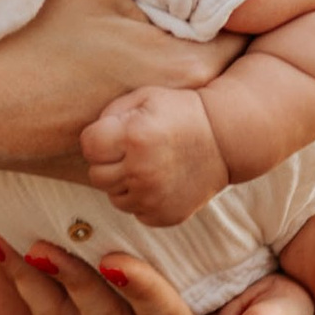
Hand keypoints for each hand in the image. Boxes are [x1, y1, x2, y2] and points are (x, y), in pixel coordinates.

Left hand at [79, 83, 230, 224]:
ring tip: (147, 165)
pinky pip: (136, 212)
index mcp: (134, 137)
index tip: (115, 134)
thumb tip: (91, 139)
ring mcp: (154, 198)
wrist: (225, 140)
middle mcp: (141, 171)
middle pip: (97, 175)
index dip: (99, 138)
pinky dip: (142, 199)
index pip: (89, 146)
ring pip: (114, 197)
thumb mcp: (144, 97)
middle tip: (131, 151)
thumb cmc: (180, 112)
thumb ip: (111, 113)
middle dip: (108, 162)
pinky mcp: (165, 216)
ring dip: (124, 182)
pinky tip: (159, 182)